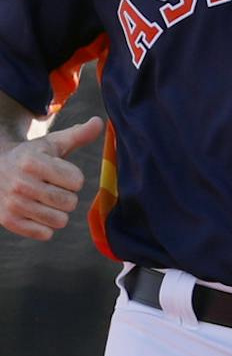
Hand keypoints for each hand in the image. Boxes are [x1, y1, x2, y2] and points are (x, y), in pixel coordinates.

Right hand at [0, 116, 103, 239]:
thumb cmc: (32, 156)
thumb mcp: (52, 143)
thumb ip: (78, 135)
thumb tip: (98, 122)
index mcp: (32, 162)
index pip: (76, 181)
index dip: (73, 178)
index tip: (60, 172)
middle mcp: (20, 183)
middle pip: (69, 203)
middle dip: (67, 196)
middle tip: (52, 188)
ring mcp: (12, 203)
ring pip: (59, 221)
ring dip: (57, 212)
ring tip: (44, 200)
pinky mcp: (8, 220)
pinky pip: (44, 234)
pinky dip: (45, 226)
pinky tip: (35, 212)